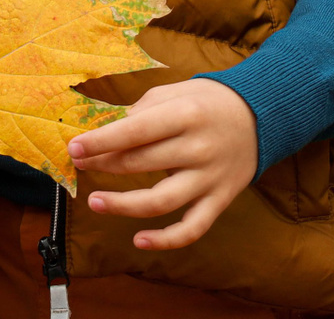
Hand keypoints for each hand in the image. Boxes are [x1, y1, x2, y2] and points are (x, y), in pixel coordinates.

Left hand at [67, 78, 258, 250]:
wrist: (260, 116)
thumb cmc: (206, 102)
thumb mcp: (173, 93)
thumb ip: (140, 112)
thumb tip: (102, 132)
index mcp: (185, 114)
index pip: (135, 131)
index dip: (101, 142)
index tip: (74, 148)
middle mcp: (198, 148)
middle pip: (141, 163)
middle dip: (103, 165)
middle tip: (80, 166)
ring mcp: (209, 178)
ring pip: (160, 202)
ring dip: (123, 205)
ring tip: (95, 202)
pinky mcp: (219, 200)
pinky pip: (192, 228)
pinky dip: (166, 240)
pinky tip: (139, 240)